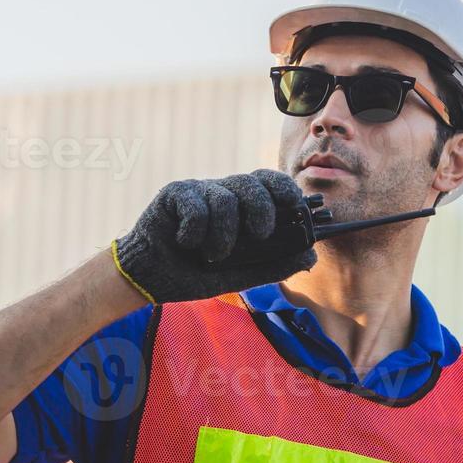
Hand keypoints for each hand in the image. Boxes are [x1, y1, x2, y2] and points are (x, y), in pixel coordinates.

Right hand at [110, 169, 318, 303]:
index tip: (297, 207)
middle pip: (252, 182)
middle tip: (260, 233)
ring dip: (223, 235)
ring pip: (225, 199)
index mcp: (242, 207)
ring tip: (211, 255)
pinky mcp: (175, 193)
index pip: (271, 183)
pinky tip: (185, 243)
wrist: (152, 280)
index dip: (286, 190)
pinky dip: (195, 232)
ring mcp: (199, 190)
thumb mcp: (240, 275)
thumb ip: (273, 265)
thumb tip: (310, 256)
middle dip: (263, 208)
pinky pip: (196, 205)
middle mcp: (223, 193)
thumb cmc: (195, 274)